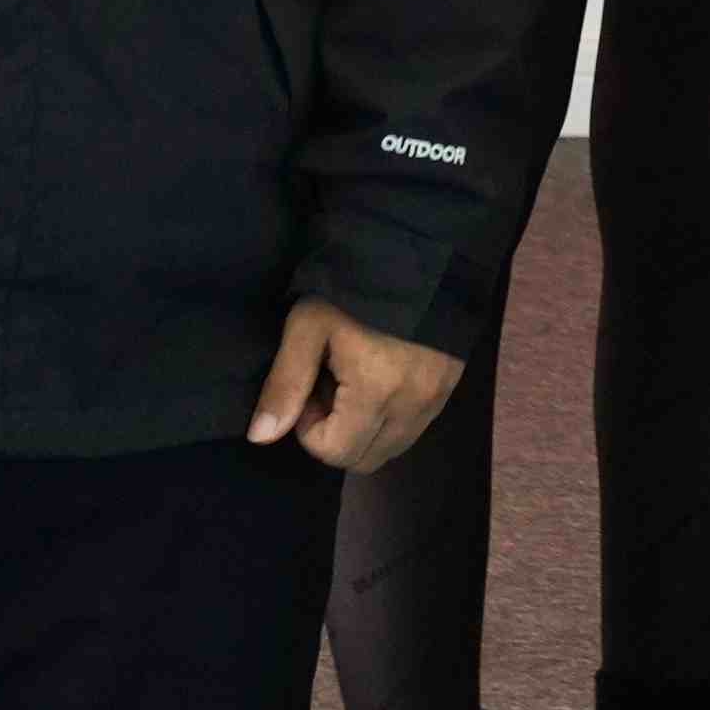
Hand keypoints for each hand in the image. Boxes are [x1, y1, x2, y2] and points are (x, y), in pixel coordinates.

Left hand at [247, 301, 465, 472]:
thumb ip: (285, 383)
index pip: (334, 452)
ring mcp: (437, 399)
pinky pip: (413, 428)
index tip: (310, 383)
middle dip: (337, 435)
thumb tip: (259, 438)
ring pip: (391, 448)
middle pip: (364, 459)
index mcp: (377, 393)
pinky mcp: (450, 387)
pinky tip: (381, 377)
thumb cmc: (356, 287)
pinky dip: (390, 419)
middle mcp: (413, 406)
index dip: (308, 427)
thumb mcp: (308, 325)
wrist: (422, 250)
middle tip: (330, 385)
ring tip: (355, 381)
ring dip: (365, 430)